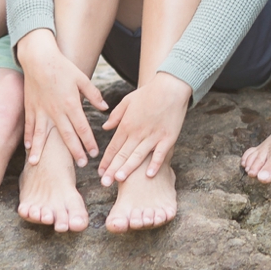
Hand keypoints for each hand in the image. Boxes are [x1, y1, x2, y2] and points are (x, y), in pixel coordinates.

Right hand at [16, 30, 106, 164]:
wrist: (39, 58)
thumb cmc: (62, 67)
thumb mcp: (82, 78)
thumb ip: (94, 95)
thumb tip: (105, 108)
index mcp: (71, 103)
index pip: (82, 127)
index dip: (89, 142)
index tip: (94, 154)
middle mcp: (56, 110)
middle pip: (66, 135)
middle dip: (74, 151)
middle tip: (80, 165)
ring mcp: (41, 110)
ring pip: (42, 134)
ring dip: (41, 150)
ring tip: (37, 164)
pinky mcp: (31, 107)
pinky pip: (30, 125)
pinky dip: (29, 137)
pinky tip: (29, 148)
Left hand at [99, 70, 190, 185]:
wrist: (171, 86)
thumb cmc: (149, 93)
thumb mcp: (127, 100)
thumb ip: (116, 115)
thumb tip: (105, 127)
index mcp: (127, 124)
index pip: (113, 146)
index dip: (106, 160)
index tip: (99, 172)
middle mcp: (138, 132)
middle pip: (123, 154)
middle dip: (112, 170)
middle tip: (104, 183)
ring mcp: (153, 136)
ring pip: (138, 156)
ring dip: (128, 168)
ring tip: (119, 180)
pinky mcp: (168, 138)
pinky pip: (160, 154)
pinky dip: (154, 164)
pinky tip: (148, 175)